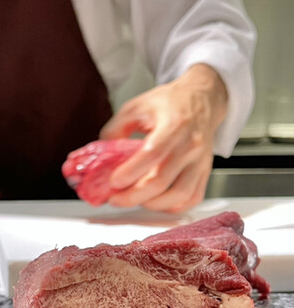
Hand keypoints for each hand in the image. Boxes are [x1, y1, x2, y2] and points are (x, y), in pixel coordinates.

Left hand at [100, 64, 227, 212]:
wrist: (202, 100)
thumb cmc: (168, 103)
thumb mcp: (136, 107)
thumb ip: (116, 129)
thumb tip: (102, 157)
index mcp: (173, 124)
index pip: (152, 154)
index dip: (131, 172)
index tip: (113, 182)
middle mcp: (190, 145)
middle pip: (161, 181)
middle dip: (133, 196)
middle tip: (115, 199)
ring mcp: (200, 161)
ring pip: (178, 196)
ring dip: (151, 204)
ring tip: (135, 200)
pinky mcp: (204, 173)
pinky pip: (191, 199)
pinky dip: (171, 207)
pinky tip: (156, 202)